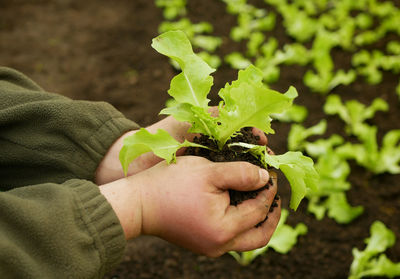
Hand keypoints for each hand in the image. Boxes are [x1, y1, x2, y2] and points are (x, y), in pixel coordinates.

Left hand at [95, 115, 267, 183]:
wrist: (129, 165)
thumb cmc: (155, 140)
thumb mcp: (181, 123)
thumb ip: (206, 116)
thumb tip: (232, 109)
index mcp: (207, 136)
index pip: (238, 134)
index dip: (252, 137)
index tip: (264, 141)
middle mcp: (209, 153)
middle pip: (240, 155)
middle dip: (255, 158)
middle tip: (270, 166)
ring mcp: (204, 171)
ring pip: (233, 173)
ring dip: (248, 177)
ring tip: (263, 182)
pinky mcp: (198, 188)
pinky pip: (219, 188)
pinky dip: (233, 190)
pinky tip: (244, 196)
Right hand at [99, 156, 279, 256]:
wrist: (138, 203)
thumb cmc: (170, 183)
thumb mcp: (208, 171)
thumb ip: (241, 173)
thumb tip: (264, 177)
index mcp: (224, 229)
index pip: (259, 209)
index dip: (269, 189)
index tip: (272, 172)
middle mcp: (219, 245)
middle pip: (260, 236)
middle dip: (272, 214)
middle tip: (275, 193)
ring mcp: (210, 248)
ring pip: (247, 240)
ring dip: (258, 220)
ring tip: (261, 199)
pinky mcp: (202, 244)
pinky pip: (232, 237)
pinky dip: (242, 222)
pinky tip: (240, 204)